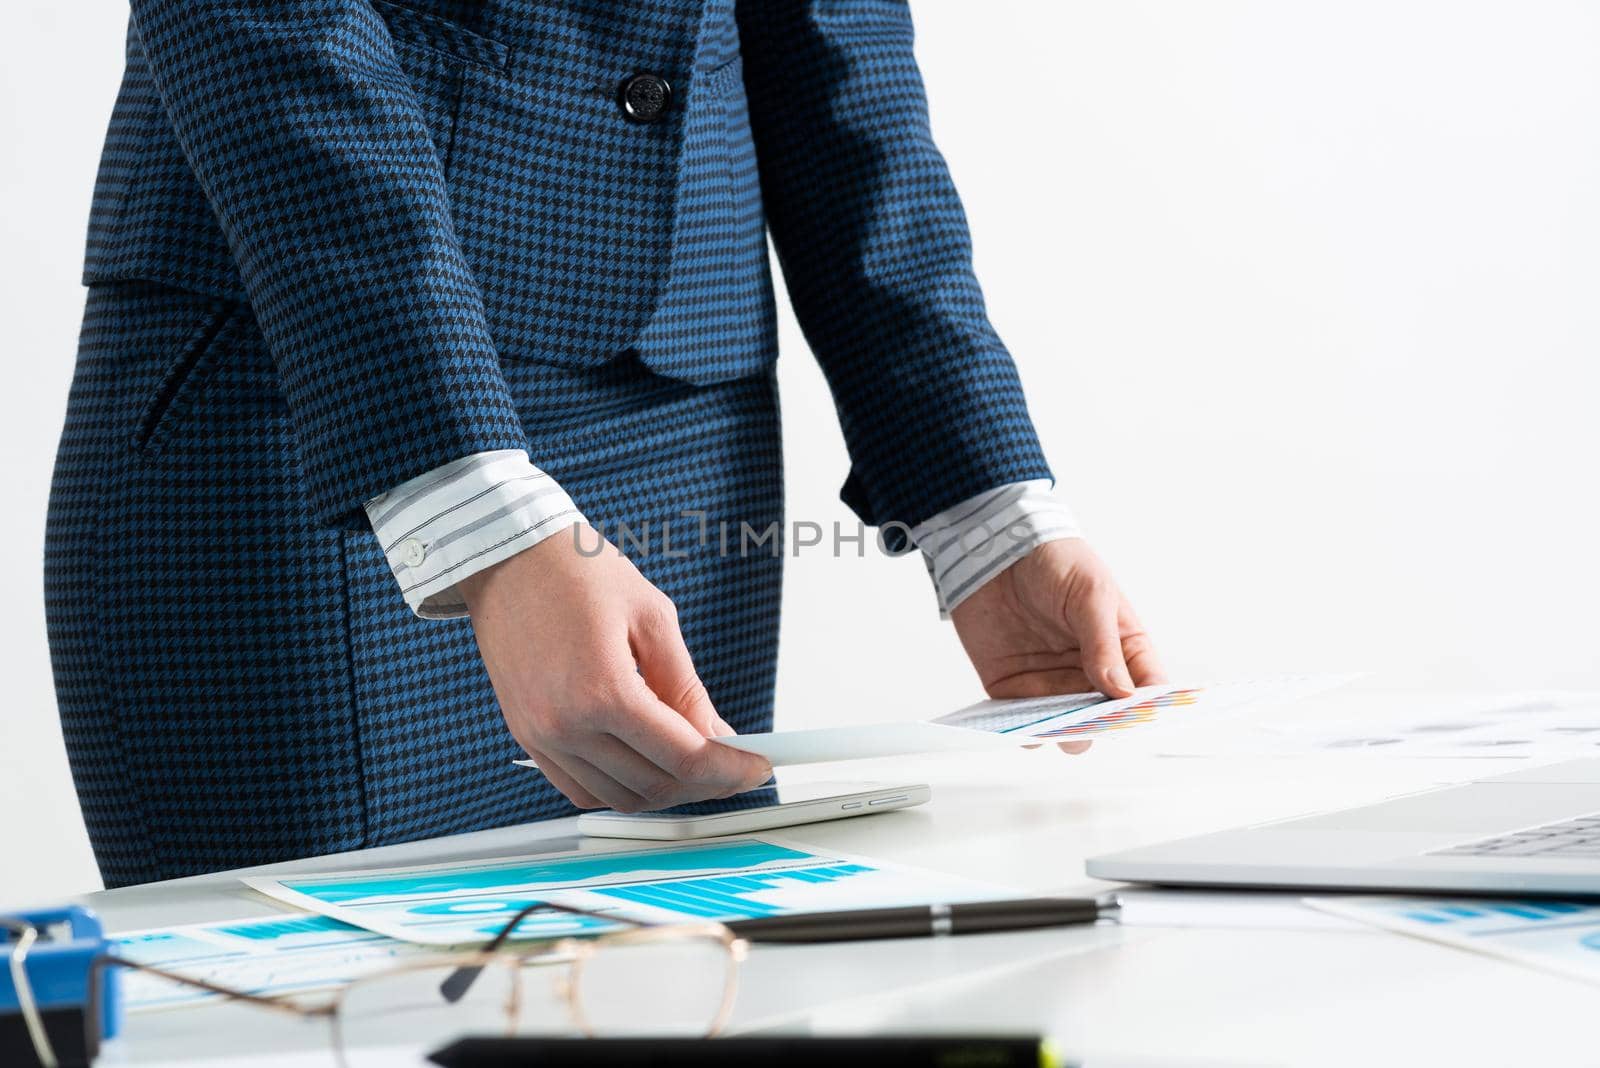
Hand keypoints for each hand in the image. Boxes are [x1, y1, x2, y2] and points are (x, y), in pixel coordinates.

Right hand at [458, 525, 772, 811]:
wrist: (507, 557)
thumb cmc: (576, 571)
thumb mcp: (653, 617)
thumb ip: (686, 687)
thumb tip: (717, 736)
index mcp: (603, 690)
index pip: (684, 757)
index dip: (729, 771)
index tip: (757, 767)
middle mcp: (566, 724)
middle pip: (653, 785)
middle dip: (704, 785)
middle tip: (732, 765)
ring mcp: (541, 735)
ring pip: (617, 796)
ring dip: (663, 791)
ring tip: (694, 765)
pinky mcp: (527, 735)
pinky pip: (579, 788)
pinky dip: (619, 788)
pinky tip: (645, 765)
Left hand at [950, 539, 1164, 752]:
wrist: (994, 548)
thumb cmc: (1054, 560)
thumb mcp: (1091, 593)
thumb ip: (1104, 643)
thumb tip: (1122, 692)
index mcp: (1122, 647)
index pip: (1146, 688)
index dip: (1146, 708)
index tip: (1138, 718)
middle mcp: (1090, 672)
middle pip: (1106, 716)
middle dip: (1101, 725)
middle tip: (1092, 725)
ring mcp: (1052, 683)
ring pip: (1065, 727)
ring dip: (1063, 733)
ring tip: (1057, 729)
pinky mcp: (1013, 689)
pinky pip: (1023, 722)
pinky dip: (1024, 730)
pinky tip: (1025, 728)